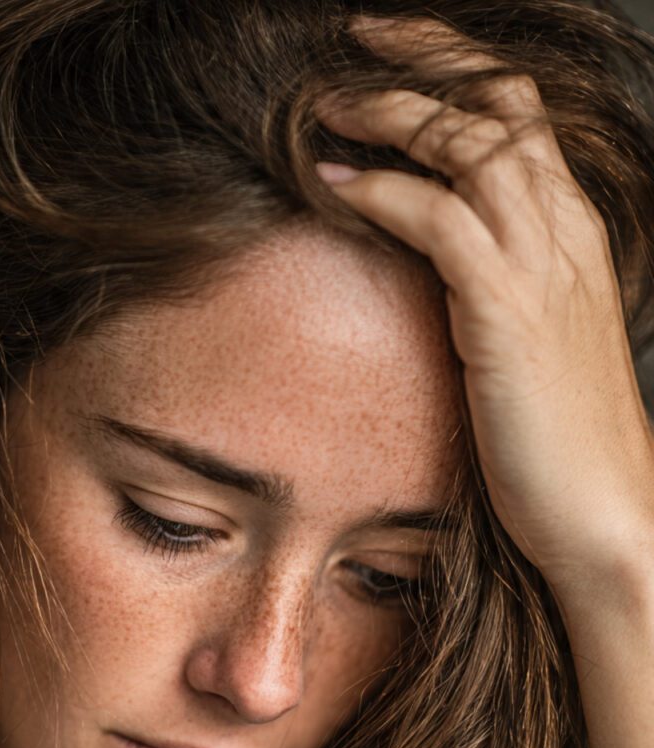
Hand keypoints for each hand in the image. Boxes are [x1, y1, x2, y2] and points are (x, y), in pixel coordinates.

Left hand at [313, 15, 653, 594]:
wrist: (605, 514)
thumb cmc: (557, 444)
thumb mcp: (524, 350)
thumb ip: (490, 296)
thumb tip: (434, 274)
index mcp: (572, 237)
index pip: (523, 120)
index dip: (461, 74)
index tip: (393, 56)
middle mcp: (566, 234)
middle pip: (503, 106)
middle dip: (428, 59)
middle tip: (354, 40)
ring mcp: (543, 269)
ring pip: (474, 147)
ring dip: (395, 114)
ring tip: (328, 104)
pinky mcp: (509, 313)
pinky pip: (443, 222)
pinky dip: (386, 192)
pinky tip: (336, 182)